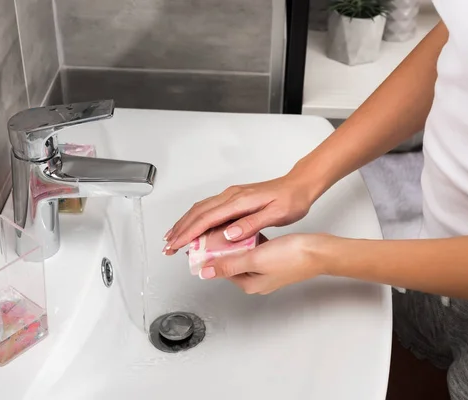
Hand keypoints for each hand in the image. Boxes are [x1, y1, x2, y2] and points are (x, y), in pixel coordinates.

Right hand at [163, 173, 316, 254]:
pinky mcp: (233, 198)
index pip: (207, 218)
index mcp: (239, 201)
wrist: (299, 185)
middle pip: (197, 213)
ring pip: (200, 209)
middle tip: (167, 246)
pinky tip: (192, 226)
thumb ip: (251, 224)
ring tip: (172, 238)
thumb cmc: (291, 200)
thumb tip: (228, 234)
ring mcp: (231, 196)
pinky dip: (195, 218)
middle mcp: (231, 196)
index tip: (176, 244)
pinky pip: (208, 208)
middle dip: (180, 230)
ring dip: (184, 224)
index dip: (189, 233)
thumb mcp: (276, 214)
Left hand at [199, 234, 327, 293]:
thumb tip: (204, 272)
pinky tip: (246, 228)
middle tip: (213, 230)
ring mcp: (265, 269)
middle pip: (230, 261)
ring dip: (234, 242)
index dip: (209, 255)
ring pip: (242, 254)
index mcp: (249, 284)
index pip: (220, 268)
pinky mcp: (273, 258)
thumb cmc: (292, 256)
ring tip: (226, 227)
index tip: (201, 241)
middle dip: (221, 247)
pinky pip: (254, 249)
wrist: (320, 251)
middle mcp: (255, 279)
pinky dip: (248, 239)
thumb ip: (229, 265)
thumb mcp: (255, 259)